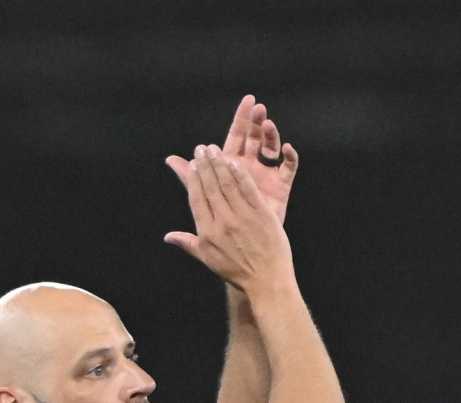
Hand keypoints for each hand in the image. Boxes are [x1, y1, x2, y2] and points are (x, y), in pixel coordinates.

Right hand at [163, 147, 292, 292]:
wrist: (266, 280)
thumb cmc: (237, 272)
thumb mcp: (208, 259)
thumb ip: (188, 243)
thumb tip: (168, 237)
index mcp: (207, 232)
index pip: (197, 199)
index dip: (194, 179)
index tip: (192, 164)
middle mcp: (222, 222)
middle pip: (211, 187)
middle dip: (205, 166)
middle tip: (202, 149)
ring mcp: (242, 217)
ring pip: (228, 185)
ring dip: (220, 164)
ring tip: (214, 150)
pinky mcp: (261, 214)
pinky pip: (248, 189)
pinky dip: (240, 175)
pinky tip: (234, 162)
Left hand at [167, 95, 298, 225]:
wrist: (242, 243)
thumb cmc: (222, 220)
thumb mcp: (204, 197)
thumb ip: (189, 178)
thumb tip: (169, 160)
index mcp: (232, 164)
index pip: (236, 135)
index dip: (242, 119)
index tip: (248, 101)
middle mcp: (250, 165)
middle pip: (254, 137)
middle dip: (257, 121)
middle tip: (259, 105)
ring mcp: (266, 174)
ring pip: (271, 147)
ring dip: (271, 135)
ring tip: (268, 124)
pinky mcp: (280, 185)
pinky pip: (288, 168)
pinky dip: (290, 158)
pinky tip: (287, 148)